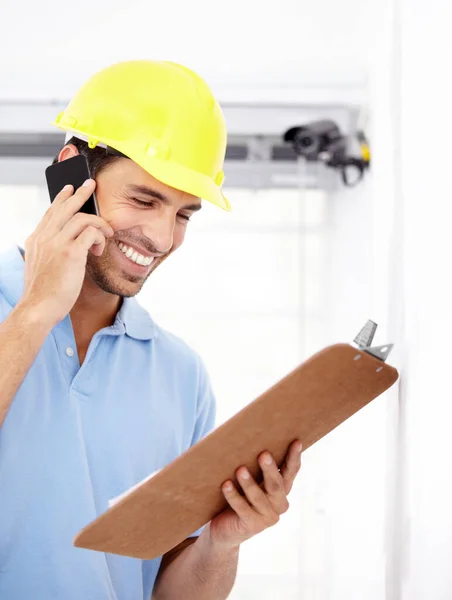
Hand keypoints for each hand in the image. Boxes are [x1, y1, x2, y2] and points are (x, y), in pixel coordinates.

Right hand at [18, 180, 113, 328]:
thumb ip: (49, 253)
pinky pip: (91, 232)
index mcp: (36, 240)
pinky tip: (100, 250)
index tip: (70, 189)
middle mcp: (44, 237)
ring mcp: (57, 243)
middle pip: (65, 207)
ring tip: (108, 233)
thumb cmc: (43, 293)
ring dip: (99, 224)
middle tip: (92, 184)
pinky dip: (100, 238)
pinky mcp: (70, 253)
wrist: (38, 308)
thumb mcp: (40, 267)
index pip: (51, 212)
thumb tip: (63, 247)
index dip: (62, 199)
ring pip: (82, 217)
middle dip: (81, 193)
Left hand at [207, 440, 302, 550]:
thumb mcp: (251, 479)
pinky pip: (242, 508)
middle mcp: (279, 503)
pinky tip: (226, 485)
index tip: (296, 441)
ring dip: (249, 483)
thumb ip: (254, 464)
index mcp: (282, 489)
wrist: (225, 529)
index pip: (291, 471)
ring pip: (258, 497)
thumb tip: (247, 435)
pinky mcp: (252, 526)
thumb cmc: (239, 494)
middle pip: (276, 484)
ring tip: (240, 469)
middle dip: (270, 469)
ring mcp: (267, 517)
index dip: (294, 457)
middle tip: (263, 454)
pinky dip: (234, 496)